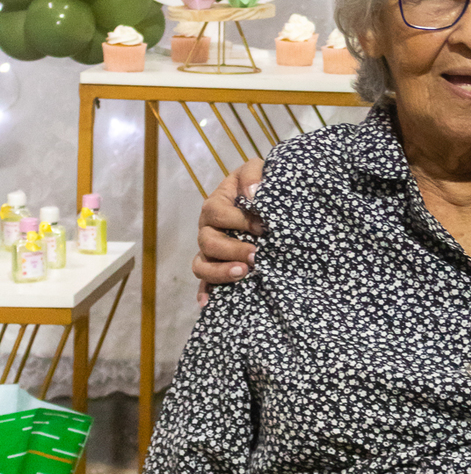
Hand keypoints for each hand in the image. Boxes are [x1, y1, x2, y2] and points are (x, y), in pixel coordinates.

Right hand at [193, 160, 264, 303]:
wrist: (266, 199)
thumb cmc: (259, 184)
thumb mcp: (256, 168)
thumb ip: (252, 174)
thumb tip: (252, 194)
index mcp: (216, 204)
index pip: (217, 213)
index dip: (238, 220)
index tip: (261, 226)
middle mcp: (208, 228)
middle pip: (208, 242)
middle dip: (232, 250)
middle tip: (256, 255)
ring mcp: (209, 250)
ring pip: (202, 264)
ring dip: (220, 271)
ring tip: (243, 273)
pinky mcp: (216, 265)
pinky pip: (204, 282)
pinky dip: (205, 293)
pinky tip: (208, 304)